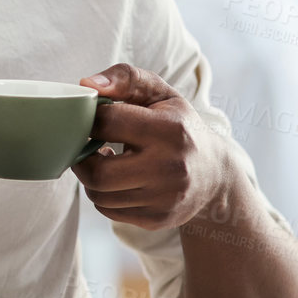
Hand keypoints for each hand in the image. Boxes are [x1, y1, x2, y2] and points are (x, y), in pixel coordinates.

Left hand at [72, 63, 232, 231]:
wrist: (215, 173)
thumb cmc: (179, 126)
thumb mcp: (161, 94)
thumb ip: (126, 78)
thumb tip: (87, 83)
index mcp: (170, 129)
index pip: (107, 122)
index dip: (90, 119)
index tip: (91, 120)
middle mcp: (170, 167)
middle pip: (98, 172)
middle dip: (82, 159)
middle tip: (86, 147)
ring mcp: (165, 198)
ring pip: (99, 195)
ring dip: (91, 178)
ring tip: (103, 162)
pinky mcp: (158, 218)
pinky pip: (109, 211)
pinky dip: (103, 196)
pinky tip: (117, 180)